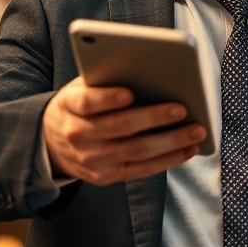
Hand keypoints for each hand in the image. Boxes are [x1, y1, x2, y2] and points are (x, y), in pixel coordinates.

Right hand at [42, 77, 203, 185]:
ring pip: (136, 151)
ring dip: (170, 142)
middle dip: (153, 118)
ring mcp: (92, 160)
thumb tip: (148, 69)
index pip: (87, 102)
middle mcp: (78, 136)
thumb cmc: (78, 106)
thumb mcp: (79, 87)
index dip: (107, 99)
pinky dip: (168, 160)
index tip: (129, 92)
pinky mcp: (106, 177)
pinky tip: (188, 149)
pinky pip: (141, 170)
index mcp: (69, 106)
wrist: (52, 143)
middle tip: (181, 108)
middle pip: (120, 127)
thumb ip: (104, 80)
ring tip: (196, 131)